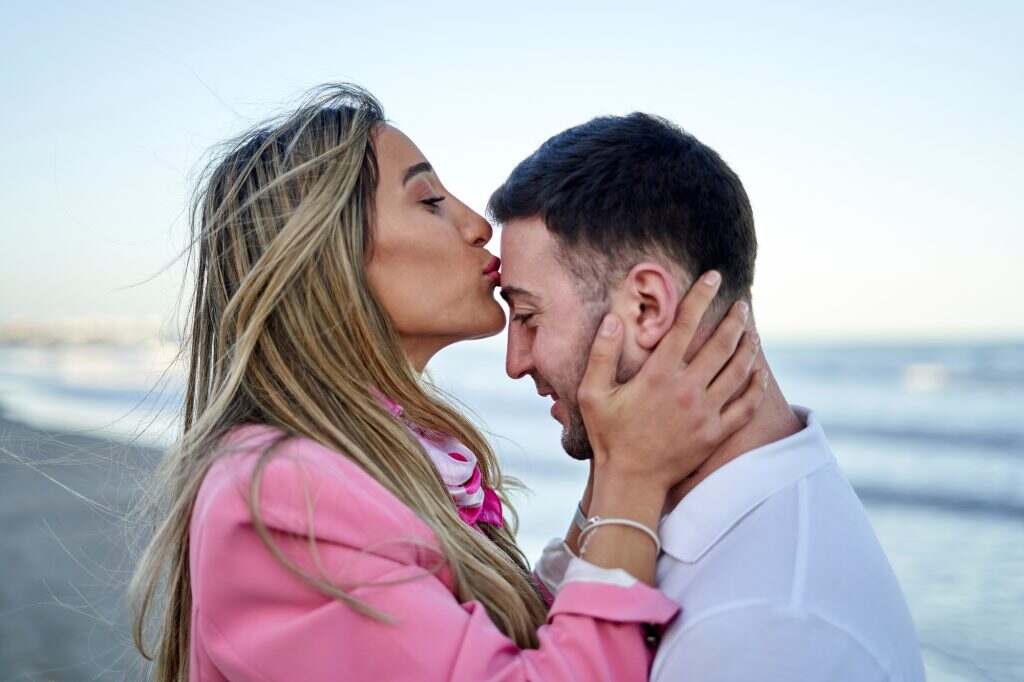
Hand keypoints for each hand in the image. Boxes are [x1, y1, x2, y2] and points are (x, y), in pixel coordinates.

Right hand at [577, 270, 766, 494]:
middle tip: (742, 305)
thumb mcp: (593, 393)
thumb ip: (602, 353)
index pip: (686, 325)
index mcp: (659, 375)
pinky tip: (758, 372)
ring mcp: (706, 412)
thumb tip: (612, 317)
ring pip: (739, 370)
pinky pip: (746, 404)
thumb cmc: (609, 435)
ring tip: (752, 331)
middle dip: (735, 319)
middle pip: (721, 344)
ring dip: (748, 346)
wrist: (631, 481)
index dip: (701, 296)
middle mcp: (688, 390)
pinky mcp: (716, 433)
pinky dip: (755, 385)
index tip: (713, 276)